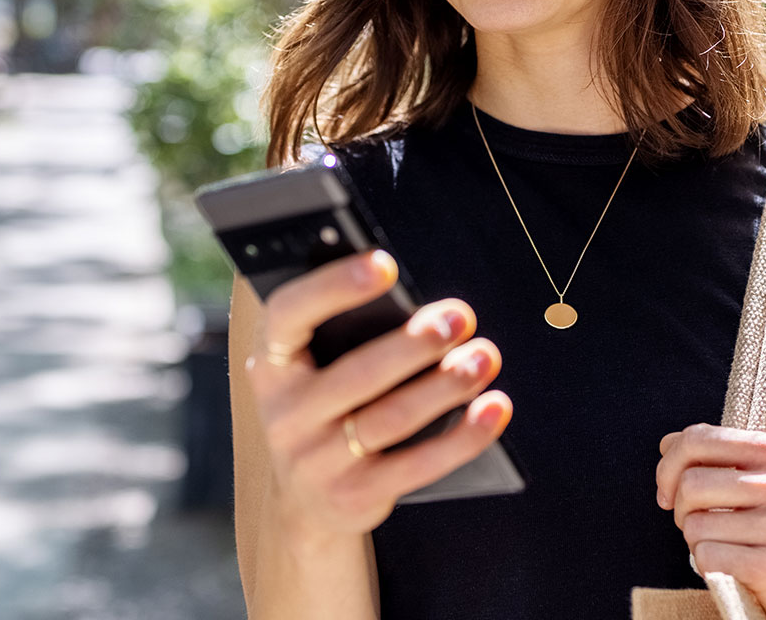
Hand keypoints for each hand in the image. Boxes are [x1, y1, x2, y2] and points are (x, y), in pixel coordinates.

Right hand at [245, 249, 511, 536]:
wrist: (304, 502)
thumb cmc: (325, 408)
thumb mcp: (314, 370)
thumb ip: (345, 334)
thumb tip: (421, 306)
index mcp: (270, 365)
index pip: (288, 315)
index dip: (333, 287)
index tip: (385, 264)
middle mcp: (284, 415)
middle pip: (357, 373)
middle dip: (415, 343)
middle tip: (460, 317)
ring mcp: (316, 462)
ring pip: (392, 417)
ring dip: (446, 385)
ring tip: (484, 357)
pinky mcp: (355, 496)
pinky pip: (419, 464)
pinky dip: (464, 436)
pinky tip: (494, 407)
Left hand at [656, 424, 765, 619]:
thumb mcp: (759, 485)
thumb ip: (715, 459)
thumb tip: (667, 442)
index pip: (698, 439)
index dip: (669, 467)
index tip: (670, 492)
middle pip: (691, 484)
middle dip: (680, 511)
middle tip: (698, 527)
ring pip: (695, 524)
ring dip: (696, 543)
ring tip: (723, 549)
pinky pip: (708, 556)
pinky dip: (707, 567)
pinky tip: (732, 570)